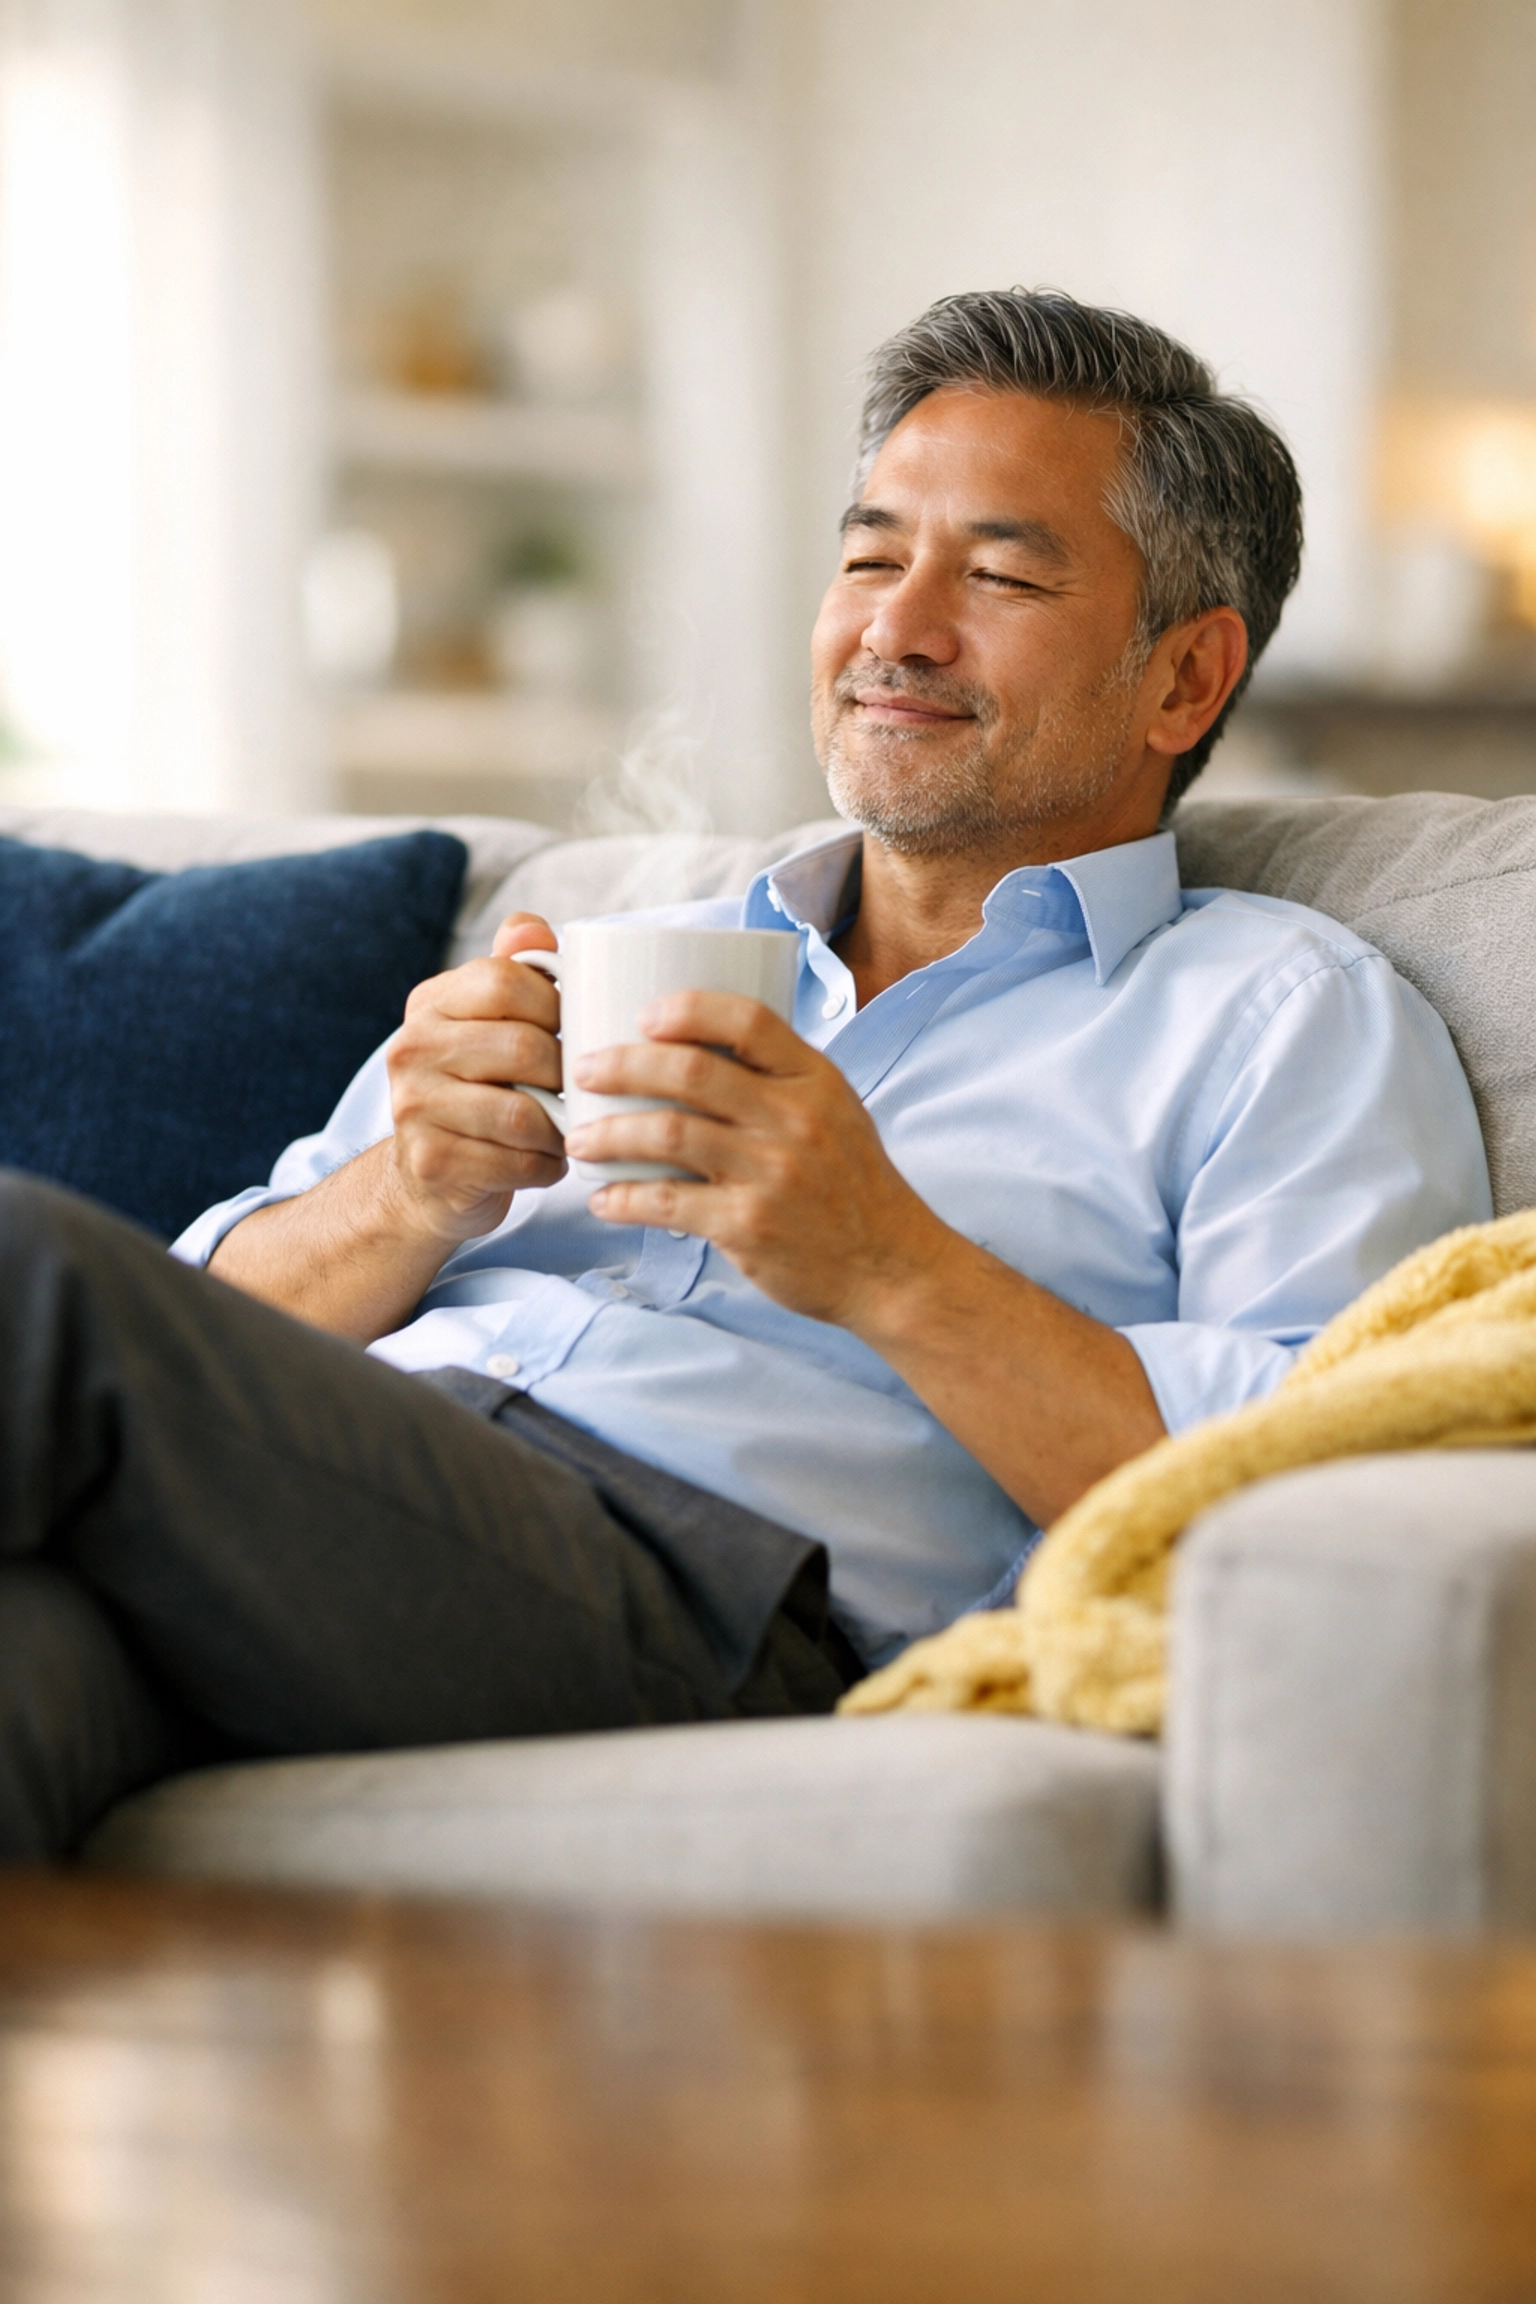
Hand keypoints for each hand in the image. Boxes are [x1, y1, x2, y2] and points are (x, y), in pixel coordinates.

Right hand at [384, 912, 568, 1246]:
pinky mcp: (430, 1161)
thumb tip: (535, 929)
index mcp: (431, 1003)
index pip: (504, 981)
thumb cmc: (477, 1090)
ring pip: (522, 1113)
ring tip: (568, 1128)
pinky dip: (545, 1165)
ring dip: (561, 1127)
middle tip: (583, 1089)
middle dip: (567, 1074)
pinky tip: (546, 1160)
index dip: (556, 1005)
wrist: (427, 1177)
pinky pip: (515, 1162)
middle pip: (522, 1047)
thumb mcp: (488, 1024)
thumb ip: (513, 973)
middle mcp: (411, 1048)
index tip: (572, 1030)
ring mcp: (414, 1106)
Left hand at [565, 993, 947, 1328]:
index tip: (644, 1016)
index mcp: (815, 1080)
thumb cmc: (853, 1185)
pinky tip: (605, 1199)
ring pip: (667, 1133)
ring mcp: (770, 1173)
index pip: (748, 1020)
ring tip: (580, 1140)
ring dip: (609, 1133)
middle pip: (690, 1070)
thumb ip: (780, 1081)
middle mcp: (794, 1119)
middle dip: (621, 1065)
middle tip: (584, 1072)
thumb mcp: (836, 1112)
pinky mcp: (748, 1225)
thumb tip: (699, 1048)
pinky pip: (667, 1201)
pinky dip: (625, 1199)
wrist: (890, 1266)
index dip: (688, 1009)